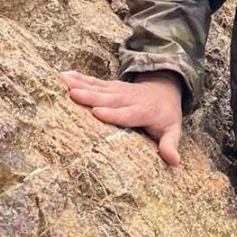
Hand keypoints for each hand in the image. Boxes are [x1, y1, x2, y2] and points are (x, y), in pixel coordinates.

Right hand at [58, 70, 184, 165]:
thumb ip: (170, 144)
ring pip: (98, 88)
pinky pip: (93, 82)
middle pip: (109, 98)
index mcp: (143, 112)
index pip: (127, 114)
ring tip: (62, 83)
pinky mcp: (110, 86)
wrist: (165, 91)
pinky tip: (63, 75)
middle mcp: (129, 99)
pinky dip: (78, 78)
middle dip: (91, 96)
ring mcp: (118, 90)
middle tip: (73, 95)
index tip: (97, 112)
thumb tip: (174, 161)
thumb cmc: (166, 116)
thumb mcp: (172, 130)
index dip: (114, 113)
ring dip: (80, 85)